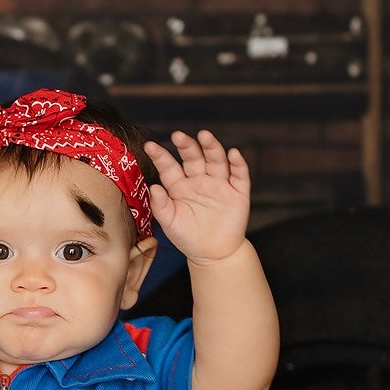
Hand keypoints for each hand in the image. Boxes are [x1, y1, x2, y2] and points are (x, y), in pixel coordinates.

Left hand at [142, 130, 250, 263]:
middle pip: (193, 158)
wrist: (213, 254)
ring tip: (204, 135)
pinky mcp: (238, 193)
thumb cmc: (188, 237)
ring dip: (211, 147)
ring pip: (216, 161)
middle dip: (187, 146)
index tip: (149, 146)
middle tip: (177, 135)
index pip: (169, 167)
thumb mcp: (170, 223)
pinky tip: (233, 153)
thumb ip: (160, 205)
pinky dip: (238, 164)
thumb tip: (153, 187)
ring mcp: (219, 185)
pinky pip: (239, 175)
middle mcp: (199, 181)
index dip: (160, 156)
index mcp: (180, 186)